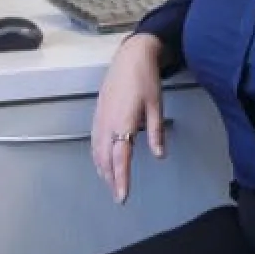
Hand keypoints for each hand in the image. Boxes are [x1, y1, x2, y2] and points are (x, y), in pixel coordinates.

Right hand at [91, 34, 166, 203]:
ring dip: (103, 170)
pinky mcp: (98, 114)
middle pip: (106, 159)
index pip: (120, 159)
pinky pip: (94, 141)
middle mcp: (107, 124)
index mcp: (123, 123)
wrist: (130, 57)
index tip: (122, 196)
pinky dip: (97, 156)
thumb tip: (159, 154)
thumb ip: (156, 132)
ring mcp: (100, 119)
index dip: (121, 179)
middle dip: (111, 179)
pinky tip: (101, 162)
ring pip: (97, 152)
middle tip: (118, 196)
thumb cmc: (145, 79)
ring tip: (111, 184)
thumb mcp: (156, 106)